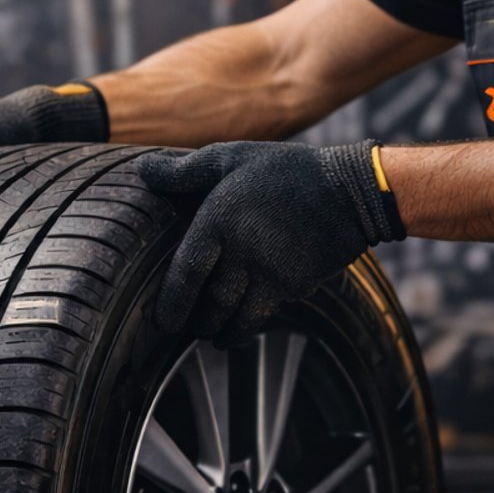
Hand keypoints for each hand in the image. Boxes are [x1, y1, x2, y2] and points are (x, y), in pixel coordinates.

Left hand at [135, 140, 404, 337]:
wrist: (351, 191)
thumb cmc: (286, 171)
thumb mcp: (231, 158)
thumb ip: (184, 171)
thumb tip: (142, 170)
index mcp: (219, 220)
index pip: (186, 273)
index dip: (172, 303)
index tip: (164, 322)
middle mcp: (241, 251)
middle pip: (210, 302)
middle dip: (197, 322)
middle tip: (184, 331)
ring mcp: (270, 272)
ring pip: (236, 316)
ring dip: (220, 330)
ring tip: (210, 334)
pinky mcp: (294, 285)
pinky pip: (263, 315)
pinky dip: (247, 328)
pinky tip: (239, 330)